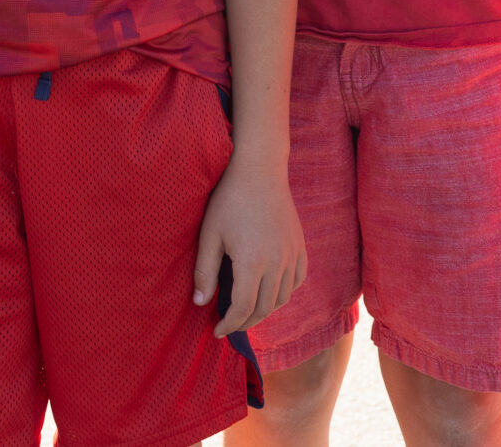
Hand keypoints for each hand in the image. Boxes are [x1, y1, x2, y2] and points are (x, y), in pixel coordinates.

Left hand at [193, 158, 303, 337]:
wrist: (259, 170)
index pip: (242, 309)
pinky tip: (270, 291)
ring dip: (264, 310)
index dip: (229, 324)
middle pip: (264, 308)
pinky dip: (284, 292)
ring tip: (247, 310)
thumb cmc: (229, 199)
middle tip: (229, 324)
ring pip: (282, 298)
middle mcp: (276, 263)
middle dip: (245, 322)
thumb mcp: (210, 234)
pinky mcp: (299, 246)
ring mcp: (291, 254)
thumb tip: (200, 303)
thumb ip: (205, 271)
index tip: (217, 330)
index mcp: (252, 263)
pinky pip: (297, 280)